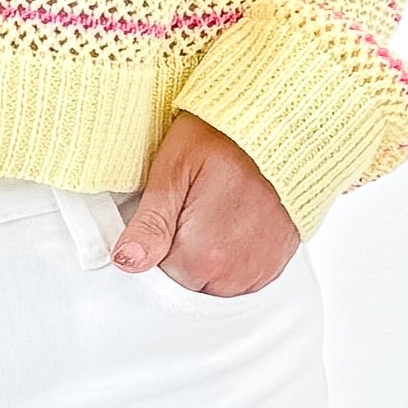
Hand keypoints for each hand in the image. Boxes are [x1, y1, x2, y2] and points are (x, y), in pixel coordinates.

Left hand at [109, 111, 300, 293]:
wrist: (280, 124)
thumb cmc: (225, 138)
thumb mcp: (173, 171)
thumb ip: (151, 224)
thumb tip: (127, 260)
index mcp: (202, 256)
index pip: (159, 275)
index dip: (157, 242)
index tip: (170, 211)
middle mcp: (235, 272)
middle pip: (187, 281)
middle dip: (182, 251)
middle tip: (194, 204)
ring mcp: (259, 270)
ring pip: (214, 282)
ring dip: (209, 256)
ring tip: (216, 209)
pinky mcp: (275, 263)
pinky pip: (242, 277)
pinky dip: (234, 255)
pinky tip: (234, 220)